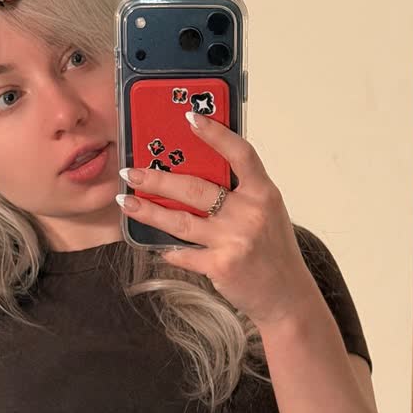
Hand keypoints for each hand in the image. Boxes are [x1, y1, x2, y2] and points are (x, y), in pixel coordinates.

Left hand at [118, 113, 317, 328]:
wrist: (286, 295)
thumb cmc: (272, 252)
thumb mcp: (266, 212)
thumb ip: (240, 192)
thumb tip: (198, 172)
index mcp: (263, 193)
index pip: (239, 154)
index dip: (215, 133)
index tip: (189, 117)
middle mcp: (249, 213)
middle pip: (196, 188)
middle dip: (158, 179)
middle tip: (132, 173)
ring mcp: (234, 240)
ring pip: (180, 221)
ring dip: (148, 211)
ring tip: (126, 202)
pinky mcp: (220, 265)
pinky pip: (184, 253)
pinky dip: (168, 250)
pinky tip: (156, 244)